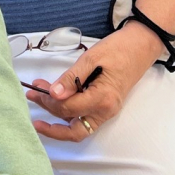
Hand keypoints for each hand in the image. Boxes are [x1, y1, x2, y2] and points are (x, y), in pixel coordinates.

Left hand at [25, 22, 160, 140]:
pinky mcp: (106, 108)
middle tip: (32, 97)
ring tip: (39, 98)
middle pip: (72, 128)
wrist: (142, 45)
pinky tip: (55, 100)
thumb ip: (71, 78)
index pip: (69, 109)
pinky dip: (68, 114)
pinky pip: (84, 119)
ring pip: (78, 129)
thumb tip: (53, 94)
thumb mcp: (91, 58)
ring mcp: (107, 112)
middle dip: (49, 118)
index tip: (36, 88)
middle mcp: (106, 111)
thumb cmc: (119, 48)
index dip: (50, 101)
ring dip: (57, 118)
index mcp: (103, 98)